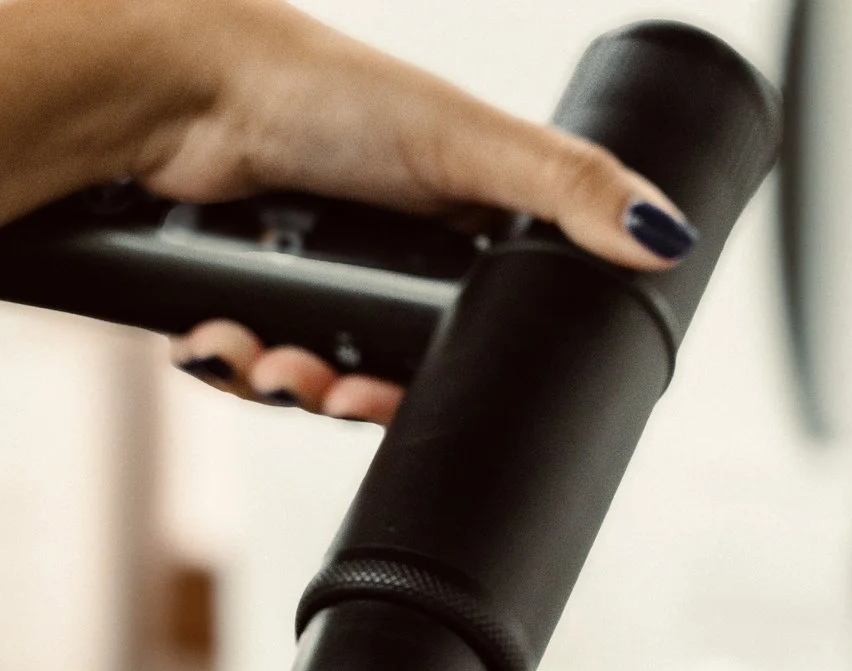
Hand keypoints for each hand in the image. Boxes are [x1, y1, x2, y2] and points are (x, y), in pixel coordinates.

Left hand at [144, 2, 694, 422]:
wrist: (185, 87)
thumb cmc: (323, 90)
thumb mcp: (470, 141)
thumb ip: (570, 188)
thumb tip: (666, 236)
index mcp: (447, 229)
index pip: (473, 333)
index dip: (451, 380)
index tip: (420, 400)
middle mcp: (380, 258)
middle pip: (388, 372)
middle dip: (357, 394)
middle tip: (338, 389)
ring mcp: (307, 277)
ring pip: (311, 377)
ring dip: (290, 385)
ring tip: (273, 363)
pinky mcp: (241, 292)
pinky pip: (244, 363)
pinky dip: (231, 362)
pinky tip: (222, 341)